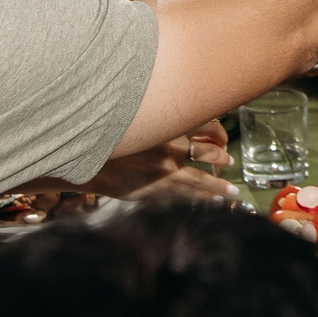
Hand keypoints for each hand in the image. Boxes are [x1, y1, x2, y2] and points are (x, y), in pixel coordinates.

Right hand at [88, 122, 234, 200]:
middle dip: (222, 158)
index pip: (208, 125)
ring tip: (230, 191)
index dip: (219, 133)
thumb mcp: (138, 115)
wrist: (87, 156)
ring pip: (202, 179)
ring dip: (219, 186)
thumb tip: (179, 115)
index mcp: (170, 123)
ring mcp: (166, 170)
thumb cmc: (110, 132)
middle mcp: (172, 146)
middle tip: (229, 161)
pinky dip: (202, 198)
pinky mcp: (157, 188)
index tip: (222, 138)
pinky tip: (213, 201)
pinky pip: (185, 195)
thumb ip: (162, 117)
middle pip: (209, 152)